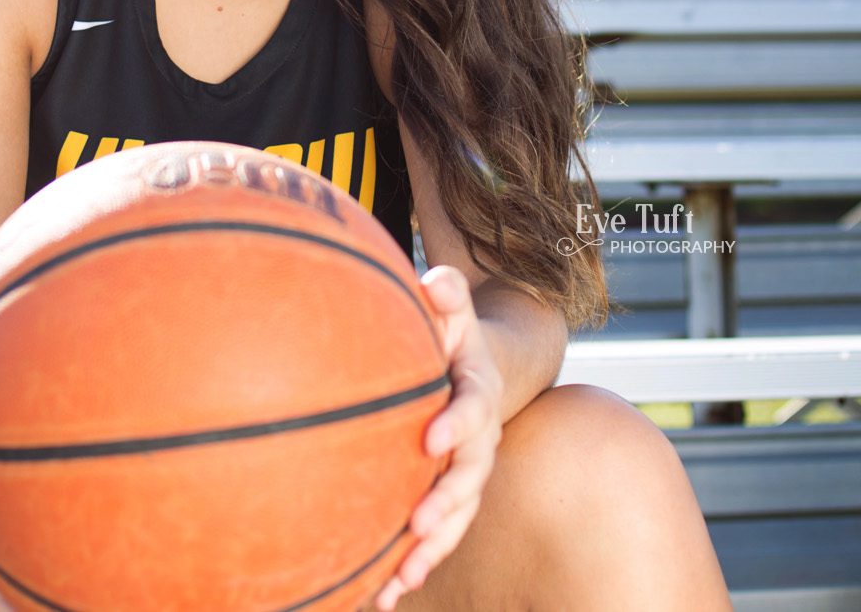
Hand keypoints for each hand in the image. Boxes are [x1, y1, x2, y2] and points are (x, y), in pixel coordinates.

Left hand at [374, 265, 503, 610]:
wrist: (481, 370)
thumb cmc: (452, 334)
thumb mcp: (453, 309)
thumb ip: (447, 295)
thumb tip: (436, 281)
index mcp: (477, 395)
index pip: (473, 411)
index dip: (456, 426)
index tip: (429, 439)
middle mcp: (478, 444)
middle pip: (468, 480)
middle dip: (445, 504)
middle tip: (417, 524)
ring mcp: (464, 476)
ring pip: (454, 521)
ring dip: (429, 551)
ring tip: (400, 580)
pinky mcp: (446, 499)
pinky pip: (432, 537)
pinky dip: (409, 567)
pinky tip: (379, 599)